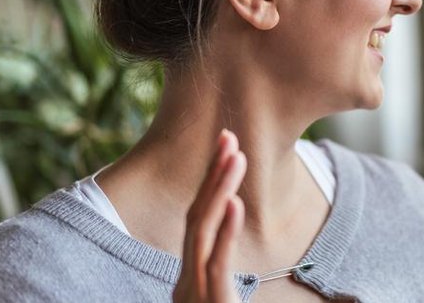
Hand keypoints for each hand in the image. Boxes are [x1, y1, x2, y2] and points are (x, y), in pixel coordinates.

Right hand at [172, 129, 246, 302]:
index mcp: (190, 278)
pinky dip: (226, 231)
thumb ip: (220, 279)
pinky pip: (218, 263)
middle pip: (197, 217)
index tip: (226, 151)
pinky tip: (235, 203)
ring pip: (203, 232)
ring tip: (237, 157)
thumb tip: (229, 249)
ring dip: (220, 190)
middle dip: (213, 174)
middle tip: (228, 136)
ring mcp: (194, 292)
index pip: (199, 222)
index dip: (211, 183)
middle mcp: (186, 281)